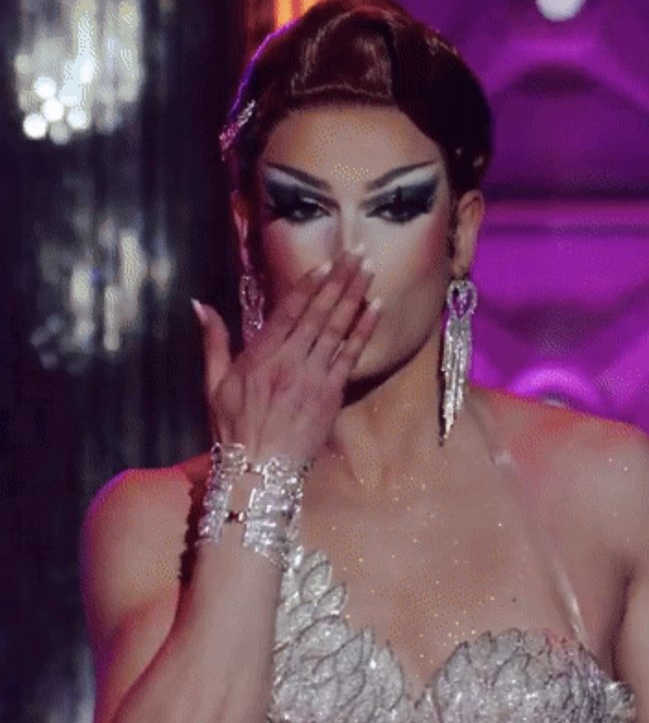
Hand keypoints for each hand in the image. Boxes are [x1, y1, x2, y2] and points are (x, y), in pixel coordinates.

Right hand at [192, 251, 380, 464]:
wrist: (259, 469)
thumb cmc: (232, 428)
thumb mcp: (213, 384)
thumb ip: (213, 341)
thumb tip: (199, 304)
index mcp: (260, 355)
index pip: (288, 311)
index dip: (309, 284)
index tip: (326, 262)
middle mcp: (289, 360)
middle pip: (319, 312)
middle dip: (339, 279)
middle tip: (356, 252)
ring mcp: (313, 376)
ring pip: (337, 328)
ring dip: (354, 297)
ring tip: (369, 270)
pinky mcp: (331, 394)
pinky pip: (351, 356)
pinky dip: (363, 331)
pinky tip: (375, 309)